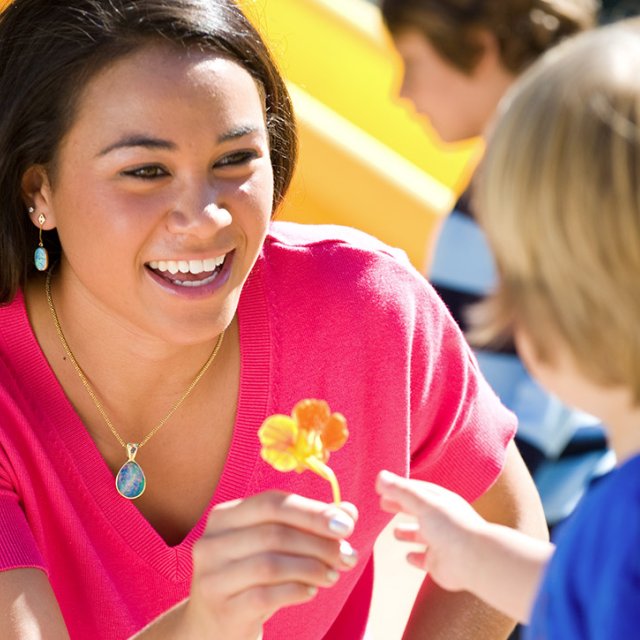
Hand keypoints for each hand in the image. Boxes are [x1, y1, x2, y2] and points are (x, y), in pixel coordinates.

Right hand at [184, 491, 358, 638]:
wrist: (214, 626)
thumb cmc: (251, 576)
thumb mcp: (276, 546)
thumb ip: (309, 525)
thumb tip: (349, 512)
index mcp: (224, 516)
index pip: (272, 503)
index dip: (312, 512)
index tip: (347, 524)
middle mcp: (211, 542)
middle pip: (273, 533)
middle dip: (318, 543)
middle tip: (348, 555)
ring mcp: (211, 576)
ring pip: (270, 564)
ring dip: (311, 568)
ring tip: (334, 575)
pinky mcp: (221, 608)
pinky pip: (265, 596)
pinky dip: (296, 590)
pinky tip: (312, 590)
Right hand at [376, 470, 486, 591]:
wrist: (473, 560)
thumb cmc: (451, 526)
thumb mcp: (423, 503)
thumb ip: (400, 491)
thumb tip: (380, 476)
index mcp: (440, 501)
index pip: (416, 490)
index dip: (399, 488)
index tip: (381, 487)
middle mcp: (441, 520)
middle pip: (417, 510)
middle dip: (401, 507)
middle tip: (383, 504)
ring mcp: (439, 542)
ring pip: (421, 535)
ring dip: (408, 533)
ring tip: (395, 532)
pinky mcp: (438, 563)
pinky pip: (424, 559)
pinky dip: (416, 557)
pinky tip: (408, 557)